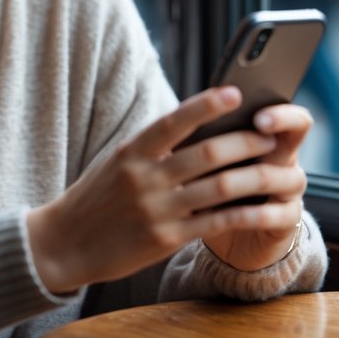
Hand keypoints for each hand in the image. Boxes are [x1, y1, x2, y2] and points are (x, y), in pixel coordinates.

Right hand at [26, 87, 309, 293]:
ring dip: (253, 175)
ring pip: (218, 188)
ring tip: (275, 166)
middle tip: (270, 134)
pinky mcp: (165, 239)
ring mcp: (156, 210)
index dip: (206, 105)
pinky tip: (261, 207)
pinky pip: (214, 223)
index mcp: (131, 151)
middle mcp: (144, 177)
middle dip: (244, 141)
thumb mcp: (117, 162)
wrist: (64, 244)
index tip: (235, 93)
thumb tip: (195, 122)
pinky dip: (242, 213)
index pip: (174, 121)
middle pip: (206, 154)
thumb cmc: (96, 197)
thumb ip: (152, 146)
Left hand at [200, 101, 311, 270]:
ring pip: (289, 176)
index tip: (255, 106)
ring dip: (259, 175)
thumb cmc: (211, 190)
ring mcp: (289, 190)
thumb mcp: (204, 163)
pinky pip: (279, 215)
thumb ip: (202, 141)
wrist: (226, 238)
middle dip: (282, 121)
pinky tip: (235, 212)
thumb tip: (180, 118)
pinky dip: (256, 214)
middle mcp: (283, 158)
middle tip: (259, 121)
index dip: (278, 108)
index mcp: (264, 137)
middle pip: (299, 130)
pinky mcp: (286, 221)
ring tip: (230, 177)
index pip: (284, 110)